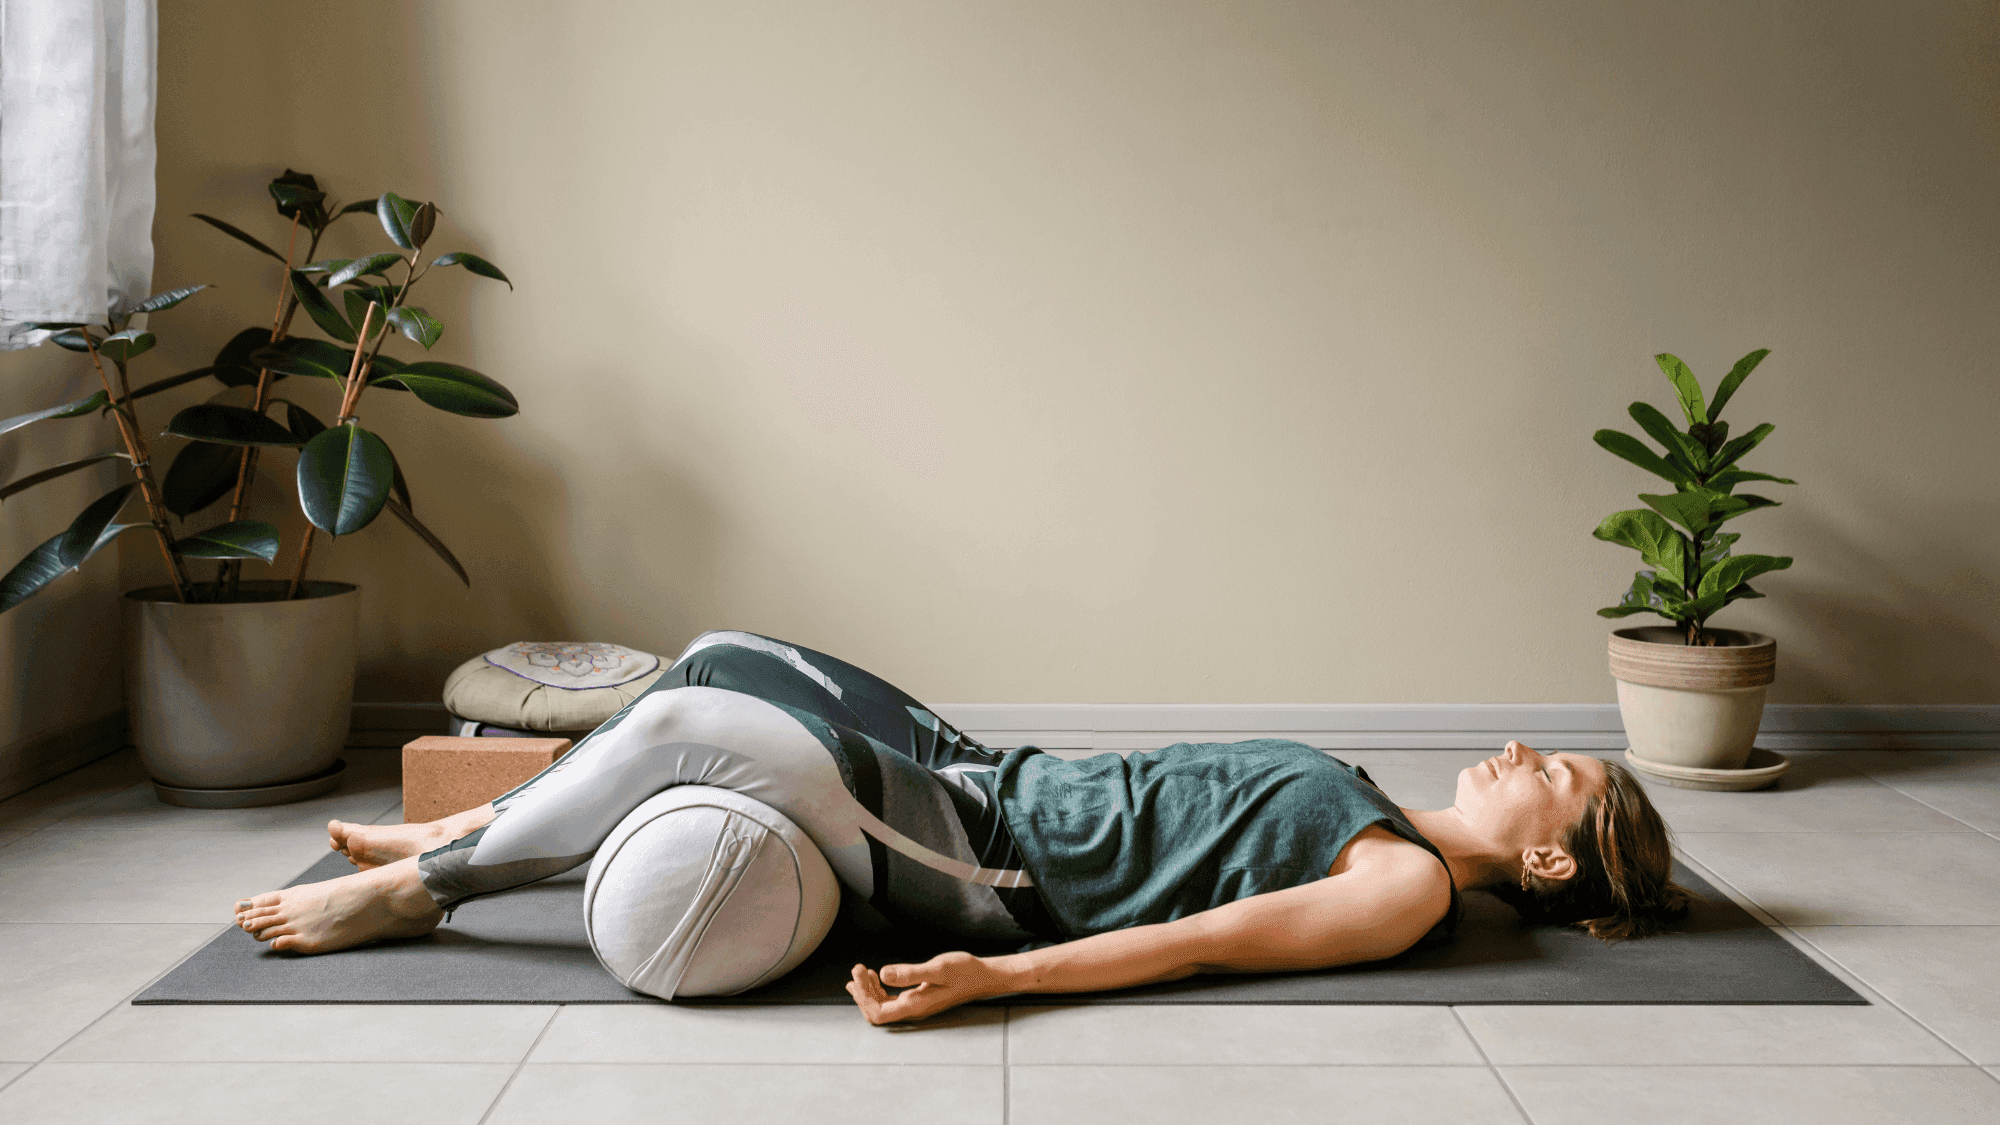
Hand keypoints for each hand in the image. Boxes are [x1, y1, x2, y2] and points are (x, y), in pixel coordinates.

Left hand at [846, 951, 1005, 1024]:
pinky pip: (891, 1001)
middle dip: (862, 993)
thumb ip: (910, 973)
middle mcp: (913, 1010)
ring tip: (860, 973)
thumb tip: (883, 974)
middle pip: (876, 1012)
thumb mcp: (937, 968)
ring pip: (882, 1007)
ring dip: (868, 991)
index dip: (863, 995)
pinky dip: (879, 990)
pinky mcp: (918, 999)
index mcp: (915, 1005)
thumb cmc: (963, 971)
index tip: (860, 971)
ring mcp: (915, 1006)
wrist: (983, 977)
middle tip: (857, 969)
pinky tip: (876, 978)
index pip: (877, 1012)